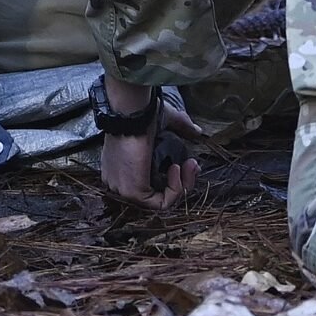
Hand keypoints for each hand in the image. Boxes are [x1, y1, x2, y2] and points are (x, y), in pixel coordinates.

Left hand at [95, 81, 200, 211]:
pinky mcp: (132, 193)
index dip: (173, 179)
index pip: (149, 186)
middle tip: (193, 165)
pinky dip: (175, 189)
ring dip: (182, 186)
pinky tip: (176, 168)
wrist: (131, 111)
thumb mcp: (163, 122)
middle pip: (157, 196)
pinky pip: (161, 203)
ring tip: (188, 165)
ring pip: (161, 202)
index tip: (187, 163)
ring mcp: (124, 190)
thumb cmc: (140, 113)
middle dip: (182, 183)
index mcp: (121, 169)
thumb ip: (180, 128)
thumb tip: (196, 131)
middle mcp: (119, 183)